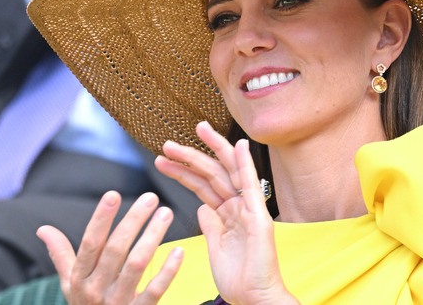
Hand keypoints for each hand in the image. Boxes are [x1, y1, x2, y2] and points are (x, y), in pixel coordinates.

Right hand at [37, 191, 182, 304]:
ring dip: (152, 237)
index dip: (101, 219)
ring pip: (136, 265)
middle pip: (116, 250)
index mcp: (80, 278)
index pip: (90, 244)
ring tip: (165, 214)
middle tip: (150, 198)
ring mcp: (118, 303)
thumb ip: (61, 254)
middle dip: (133, 221)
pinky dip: (168, 271)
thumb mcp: (70, 283)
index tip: (113, 194)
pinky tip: (179, 251)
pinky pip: (154, 291)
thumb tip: (43, 229)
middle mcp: (96, 290)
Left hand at [155, 121, 298, 304]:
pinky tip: (238, 146)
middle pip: (213, 173)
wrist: (255, 299)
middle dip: (191, 155)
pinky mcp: (258, 216)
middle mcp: (239, 207)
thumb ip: (211, 225)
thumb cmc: (240, 279)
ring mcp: (249, 209)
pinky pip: (251, 185)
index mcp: (228, 214)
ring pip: (227, 173)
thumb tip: (202, 206)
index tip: (164, 160)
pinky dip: (246, 164)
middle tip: (168, 143)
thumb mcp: (215, 248)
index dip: (183, 171)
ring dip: (208, 152)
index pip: (203, 185)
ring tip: (191, 134)